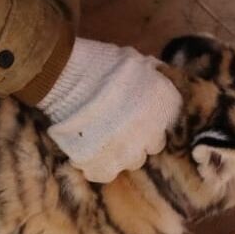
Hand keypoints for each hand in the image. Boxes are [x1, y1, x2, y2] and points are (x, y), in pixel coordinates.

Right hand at [37, 39, 182, 182]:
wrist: (66, 78)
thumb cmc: (99, 63)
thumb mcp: (134, 59)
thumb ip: (149, 73)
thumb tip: (154, 73)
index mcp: (164, 105)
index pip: (168, 120)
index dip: (152, 116)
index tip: (138, 111)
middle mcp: (152, 132)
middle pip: (153, 144)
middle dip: (140, 136)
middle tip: (119, 125)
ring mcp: (128, 152)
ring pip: (132, 161)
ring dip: (121, 152)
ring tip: (102, 140)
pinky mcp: (102, 165)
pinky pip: (105, 174)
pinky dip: (98, 167)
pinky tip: (88, 155)